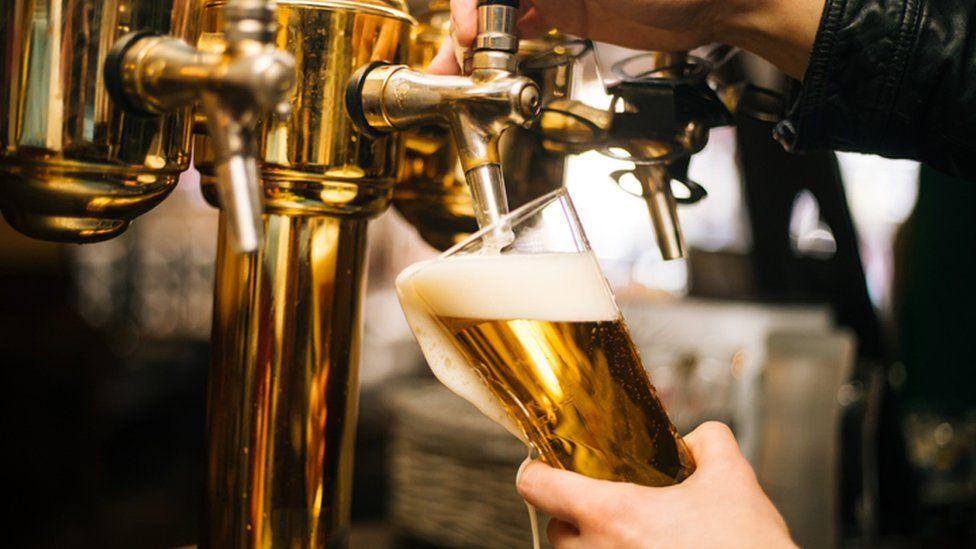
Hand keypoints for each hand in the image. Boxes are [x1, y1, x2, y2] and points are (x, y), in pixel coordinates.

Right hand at [428, 0, 824, 79]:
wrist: (720, 3)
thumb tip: (503, 2)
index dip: (472, 2)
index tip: (473, 26)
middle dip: (467, 23)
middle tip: (456, 58)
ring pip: (498, 11)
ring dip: (474, 41)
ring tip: (456, 73)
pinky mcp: (565, 10)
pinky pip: (519, 24)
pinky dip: (500, 44)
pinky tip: (486, 63)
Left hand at [517, 422, 795, 547]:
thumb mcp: (734, 480)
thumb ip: (711, 443)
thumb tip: (699, 437)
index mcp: (613, 515)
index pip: (536, 486)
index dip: (537, 469)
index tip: (547, 464)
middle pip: (556, 526)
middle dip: (577, 513)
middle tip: (608, 503)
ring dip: (595, 544)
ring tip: (635, 535)